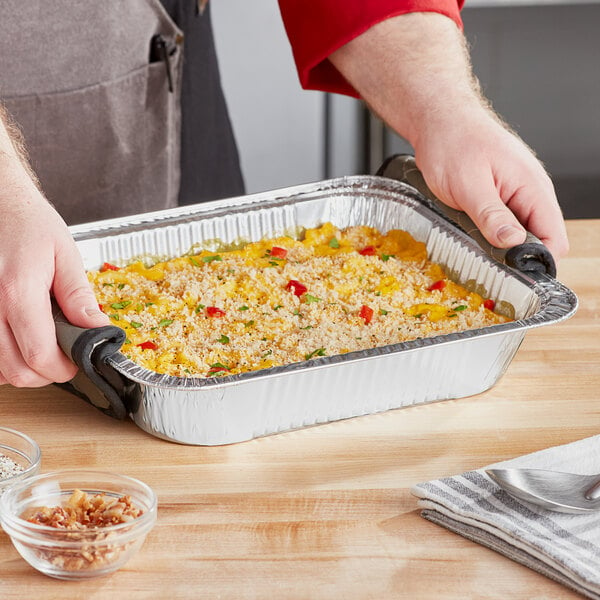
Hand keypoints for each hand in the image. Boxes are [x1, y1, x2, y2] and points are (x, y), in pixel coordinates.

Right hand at [0, 167, 108, 386]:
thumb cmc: (29, 224)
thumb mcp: (64, 254)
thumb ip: (79, 296)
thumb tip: (98, 329)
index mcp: (17, 290)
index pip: (38, 354)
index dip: (63, 368)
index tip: (77, 363)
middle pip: (15, 371)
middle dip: (45, 374)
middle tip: (62, 358)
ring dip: (21, 368)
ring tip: (40, 345)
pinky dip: (2, 359)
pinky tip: (17, 341)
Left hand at [412, 105, 568, 259]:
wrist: (439, 120)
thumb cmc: (453, 142)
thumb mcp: (469, 186)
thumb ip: (492, 216)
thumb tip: (513, 243)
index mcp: (532, 187)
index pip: (555, 237)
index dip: (538, 260)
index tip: (514, 273)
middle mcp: (530, 191)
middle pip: (538, 239)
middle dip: (515, 255)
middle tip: (486, 259)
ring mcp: (515, 193)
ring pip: (518, 233)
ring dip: (499, 243)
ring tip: (474, 237)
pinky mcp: (500, 196)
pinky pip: (503, 222)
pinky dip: (489, 231)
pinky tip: (471, 227)